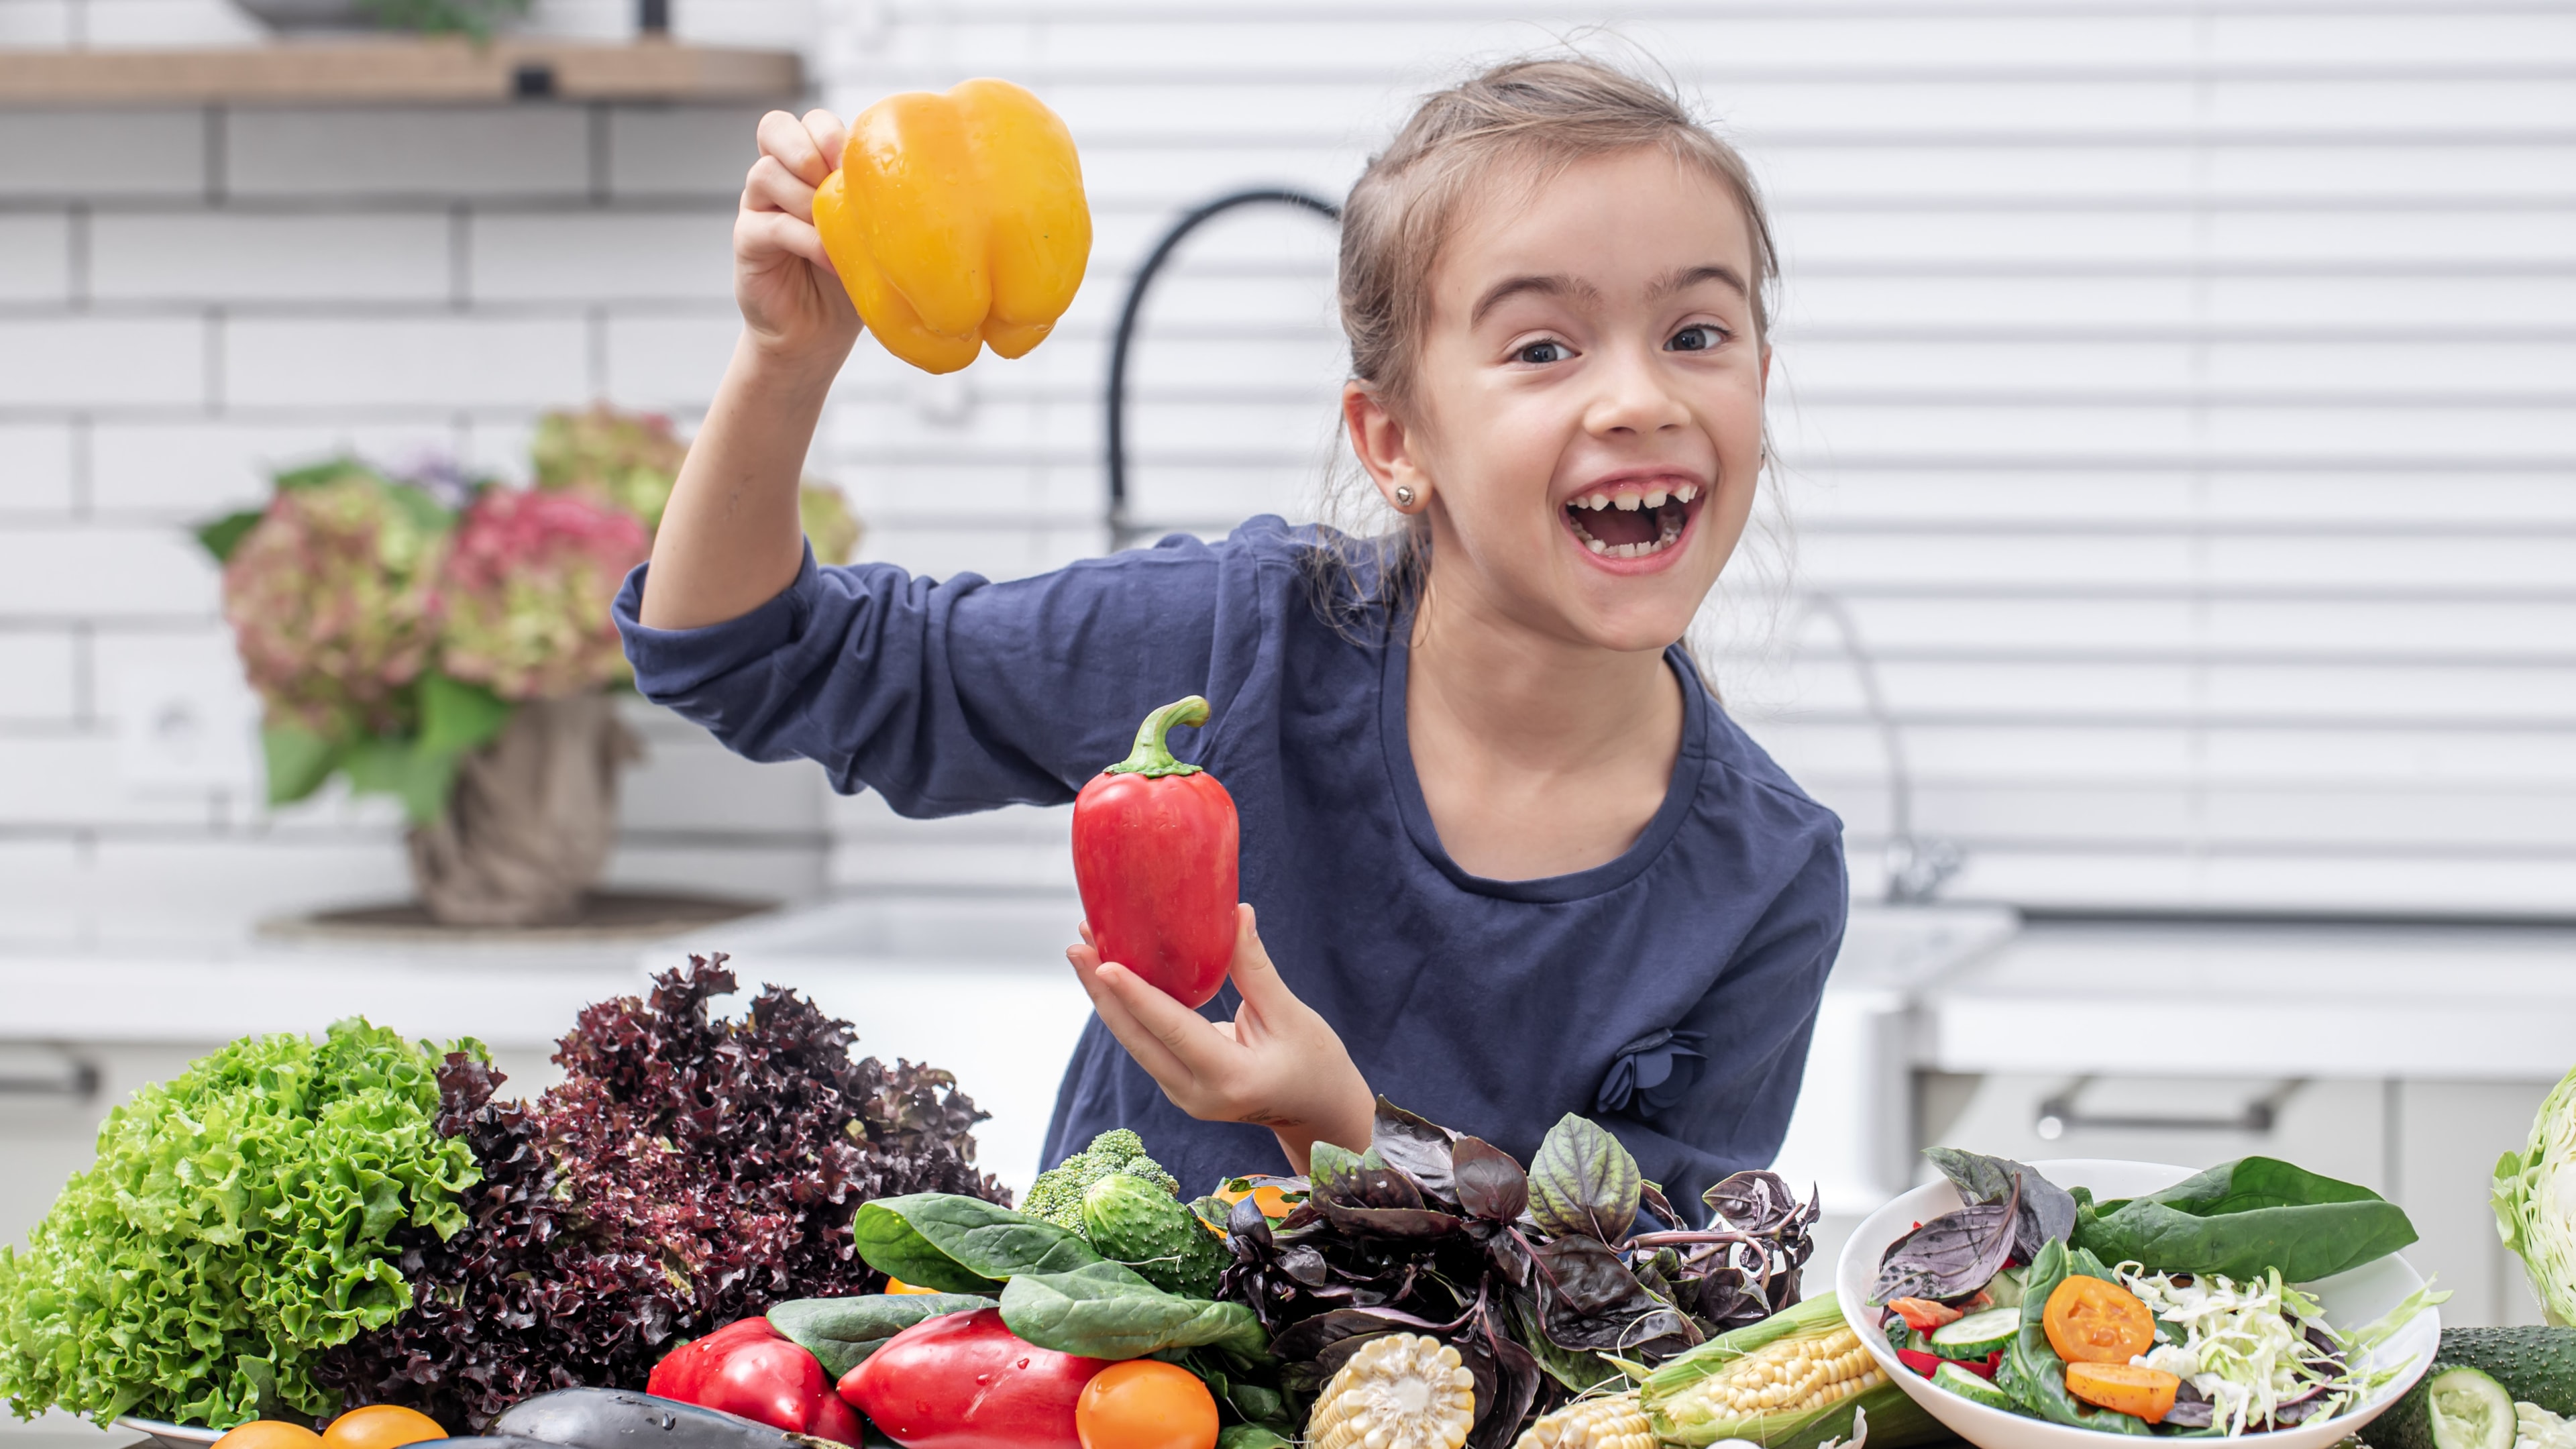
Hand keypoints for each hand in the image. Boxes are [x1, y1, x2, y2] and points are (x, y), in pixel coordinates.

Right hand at [734, 108, 861, 369]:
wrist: (817, 333)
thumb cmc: (851, 277)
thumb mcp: (871, 232)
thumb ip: (877, 201)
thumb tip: (923, 180)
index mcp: (810, 166)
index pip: (811, 121)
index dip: (831, 133)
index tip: (858, 167)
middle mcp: (779, 177)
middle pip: (776, 127)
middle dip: (809, 148)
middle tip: (835, 183)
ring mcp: (758, 206)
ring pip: (767, 172)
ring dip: (807, 197)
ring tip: (834, 232)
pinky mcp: (747, 240)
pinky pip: (771, 224)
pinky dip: (806, 239)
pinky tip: (831, 259)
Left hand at [1067, 905, 1375, 1172]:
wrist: (1317, 1113)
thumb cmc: (1315, 1063)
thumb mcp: (1292, 1015)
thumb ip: (1255, 968)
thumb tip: (1235, 912)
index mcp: (1230, 1078)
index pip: (1172, 1029)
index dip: (1136, 994)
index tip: (1103, 962)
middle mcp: (1195, 1094)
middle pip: (1136, 1039)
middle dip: (1102, 991)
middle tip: (1077, 945)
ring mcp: (1182, 1094)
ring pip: (1134, 1042)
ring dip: (1108, 997)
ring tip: (1084, 949)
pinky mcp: (1178, 1085)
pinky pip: (1145, 1043)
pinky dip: (1128, 1009)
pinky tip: (1111, 974)